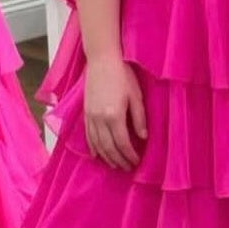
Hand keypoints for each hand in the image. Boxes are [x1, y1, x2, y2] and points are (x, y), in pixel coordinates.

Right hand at [84, 53, 147, 169]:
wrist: (102, 60)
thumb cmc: (122, 74)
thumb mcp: (136, 96)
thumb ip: (139, 118)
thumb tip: (143, 137)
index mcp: (114, 115)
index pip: (122, 143)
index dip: (130, 155)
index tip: (136, 161)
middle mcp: (100, 119)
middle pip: (108, 147)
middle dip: (118, 160)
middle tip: (127, 168)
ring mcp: (90, 116)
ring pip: (97, 144)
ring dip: (106, 157)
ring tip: (115, 165)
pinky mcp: (85, 112)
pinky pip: (88, 135)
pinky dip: (93, 147)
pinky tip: (98, 154)